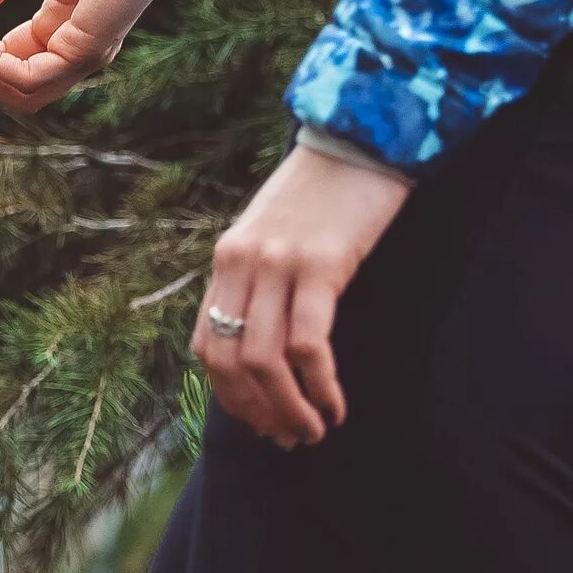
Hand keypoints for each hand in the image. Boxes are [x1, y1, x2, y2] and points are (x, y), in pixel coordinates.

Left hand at [195, 143, 411, 447]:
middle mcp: (241, 263)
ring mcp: (277, 264)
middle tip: (289, 439)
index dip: (229, 396)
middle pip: (230, 363)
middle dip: (257, 413)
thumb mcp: (278, 235)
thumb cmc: (330, 191)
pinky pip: (309, 344)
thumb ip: (264, 282)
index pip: (206, 346)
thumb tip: (270, 350)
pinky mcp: (321, 265)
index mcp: (226, 260)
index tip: (259, 423)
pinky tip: (335, 405)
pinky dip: (319, 386)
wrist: (365, 133)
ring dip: (288, 409)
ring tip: (313, 432)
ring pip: (265, 362)